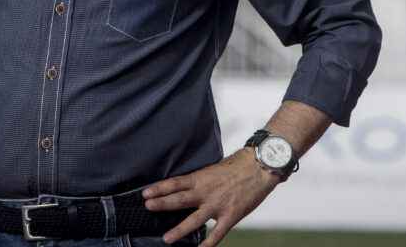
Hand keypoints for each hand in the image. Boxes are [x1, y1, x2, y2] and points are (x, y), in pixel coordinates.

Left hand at [141, 149, 279, 246]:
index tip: (146, 193)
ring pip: (194, 220)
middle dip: (162, 204)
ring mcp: (218, 205)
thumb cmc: (237, 167)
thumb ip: (199, 180)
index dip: (160, 188)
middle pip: (180, 199)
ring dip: (179, 230)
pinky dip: (207, 244)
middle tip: (148, 207)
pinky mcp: (230, 216)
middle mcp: (206, 191)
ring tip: (166, 239)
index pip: (176, 183)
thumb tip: (184, 187)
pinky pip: (216, 234)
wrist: (259, 167)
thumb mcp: (213, 169)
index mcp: (201, 178)